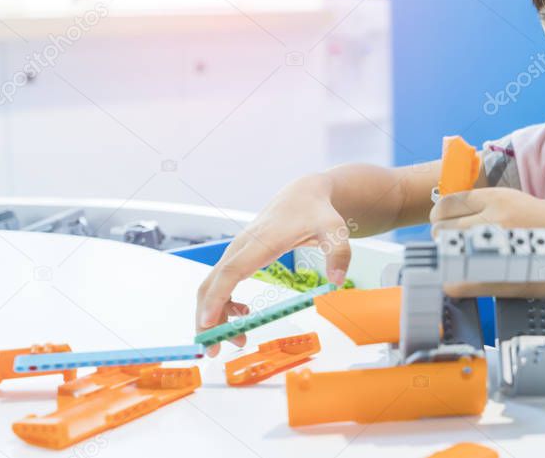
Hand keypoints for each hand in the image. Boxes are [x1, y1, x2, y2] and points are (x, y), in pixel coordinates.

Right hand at [195, 174, 352, 354]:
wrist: (304, 195)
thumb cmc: (317, 213)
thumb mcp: (334, 231)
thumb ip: (338, 254)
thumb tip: (337, 283)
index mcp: (261, 242)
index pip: (231, 272)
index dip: (217, 298)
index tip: (207, 323)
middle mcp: (241, 247)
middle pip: (211, 284)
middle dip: (206, 318)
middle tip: (213, 349)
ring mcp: (237, 251)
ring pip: (212, 285)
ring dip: (215, 314)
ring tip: (238, 337)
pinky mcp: (239, 256)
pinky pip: (220, 281)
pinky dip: (223, 302)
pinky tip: (243, 313)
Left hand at [429, 188, 544, 297]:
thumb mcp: (525, 204)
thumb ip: (494, 211)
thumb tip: (463, 222)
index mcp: (498, 197)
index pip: (446, 203)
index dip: (442, 217)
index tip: (447, 226)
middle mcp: (493, 217)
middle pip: (440, 229)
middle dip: (443, 240)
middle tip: (457, 250)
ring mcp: (496, 246)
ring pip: (447, 253)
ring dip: (449, 259)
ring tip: (466, 265)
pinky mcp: (501, 274)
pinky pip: (457, 281)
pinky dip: (455, 283)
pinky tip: (467, 282)